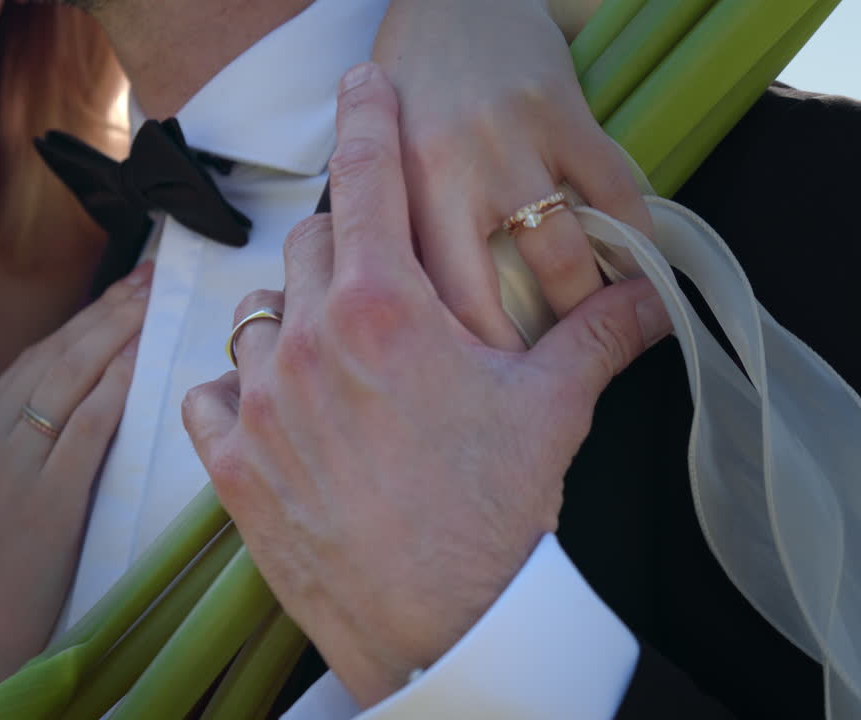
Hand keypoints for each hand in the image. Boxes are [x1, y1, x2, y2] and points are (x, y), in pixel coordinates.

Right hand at [0, 263, 150, 716]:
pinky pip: (88, 426)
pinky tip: (142, 359)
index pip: (33, 360)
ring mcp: (13, 465)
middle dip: (106, 311)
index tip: (118, 294)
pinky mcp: (45, 500)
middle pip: (55, 355)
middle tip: (149, 276)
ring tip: (153, 300)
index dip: (81, 322)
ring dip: (118, 333)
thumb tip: (63, 419)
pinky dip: (116, 387)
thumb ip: (9, 454)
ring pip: (71, 378)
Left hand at [182, 65, 669, 707]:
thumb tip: (651, 298)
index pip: (367, 179)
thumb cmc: (494, 518)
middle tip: (382, 275)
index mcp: (387, 309)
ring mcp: (259, 402)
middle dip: (347, 242)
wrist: (438, 627)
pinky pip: (209, 391)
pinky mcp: (231, 463)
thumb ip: (596, 336)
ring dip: (294, 315)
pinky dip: (237, 388)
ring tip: (334, 352)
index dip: (367, 121)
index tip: (363, 87)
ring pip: (259, 313)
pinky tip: (273, 408)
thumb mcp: (551, 413)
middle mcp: (309, 340)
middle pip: (312, 242)